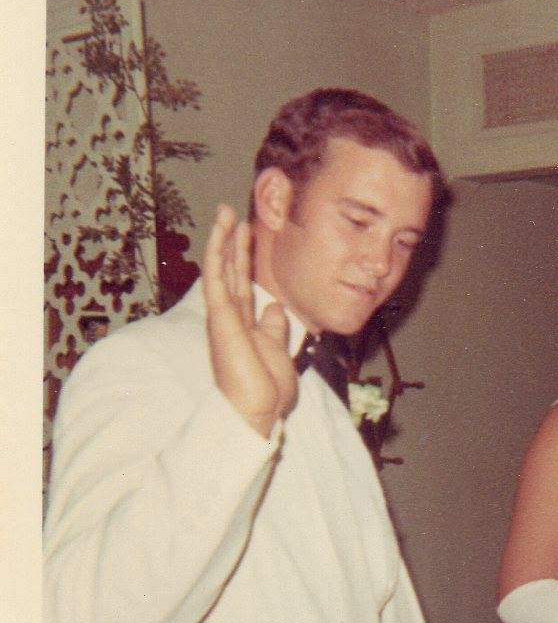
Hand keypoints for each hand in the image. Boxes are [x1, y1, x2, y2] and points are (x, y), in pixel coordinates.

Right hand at [202, 206, 297, 436]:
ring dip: (222, 240)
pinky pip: (216, 280)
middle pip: (230, 270)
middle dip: (231, 241)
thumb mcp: (277, 349)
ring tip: (225, 212)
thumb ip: (273, 327)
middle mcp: (229, 316)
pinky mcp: (220, 318)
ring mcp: (222, 316)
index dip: (243, 257)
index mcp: (243, 324)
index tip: (247, 233)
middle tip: (232, 213)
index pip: (242, 282)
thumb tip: (275, 307)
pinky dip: (217, 256)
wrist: (256, 410)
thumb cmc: (266, 389)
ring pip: (220, 269)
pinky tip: (220, 235)